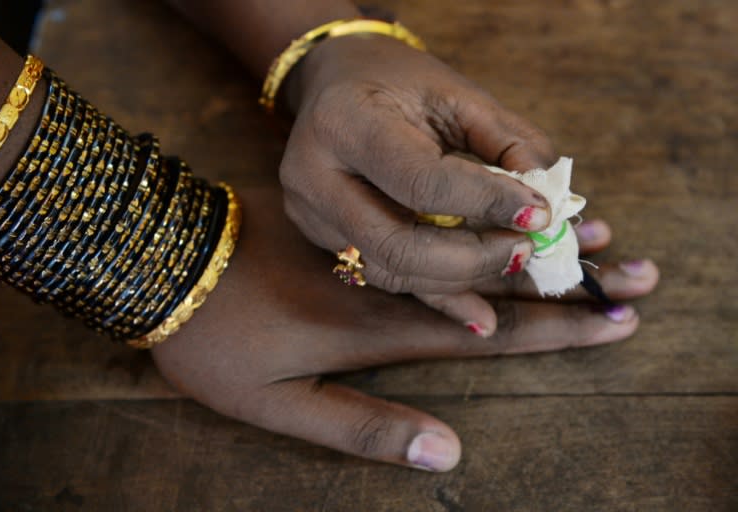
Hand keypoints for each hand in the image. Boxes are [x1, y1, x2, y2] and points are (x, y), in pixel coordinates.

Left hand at [151, 187, 658, 471]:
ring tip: (595, 235)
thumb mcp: (280, 406)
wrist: (163, 261)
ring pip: (467, 247)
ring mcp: (371, 247)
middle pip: (496, 282)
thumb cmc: (216, 342)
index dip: (555, 330)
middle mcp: (390, 281)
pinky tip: (506, 218)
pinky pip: (426, 226)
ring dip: (535, 245)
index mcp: (383, 326)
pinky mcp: (349, 226)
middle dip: (569, 280)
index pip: (491, 331)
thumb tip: (449, 451)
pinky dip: (475, 224)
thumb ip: (362, 427)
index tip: (612, 320)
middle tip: (635, 271)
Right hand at [279, 33, 559, 331]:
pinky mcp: (322, 239)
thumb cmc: (399, 83)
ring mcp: (312, 215)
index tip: (540, 212)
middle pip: (397, 245)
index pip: (420, 181)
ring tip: (514, 261)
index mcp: (345, 123)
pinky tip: (482, 317)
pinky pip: (385, 278)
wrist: (335, 84)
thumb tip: (550, 205)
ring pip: (390, 272)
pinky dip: (439, 296)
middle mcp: (314, 176)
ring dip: (461, 279)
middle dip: (473, 258)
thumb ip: (508, 142)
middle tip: (527, 248)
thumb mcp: (458, 94)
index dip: (485, 202)